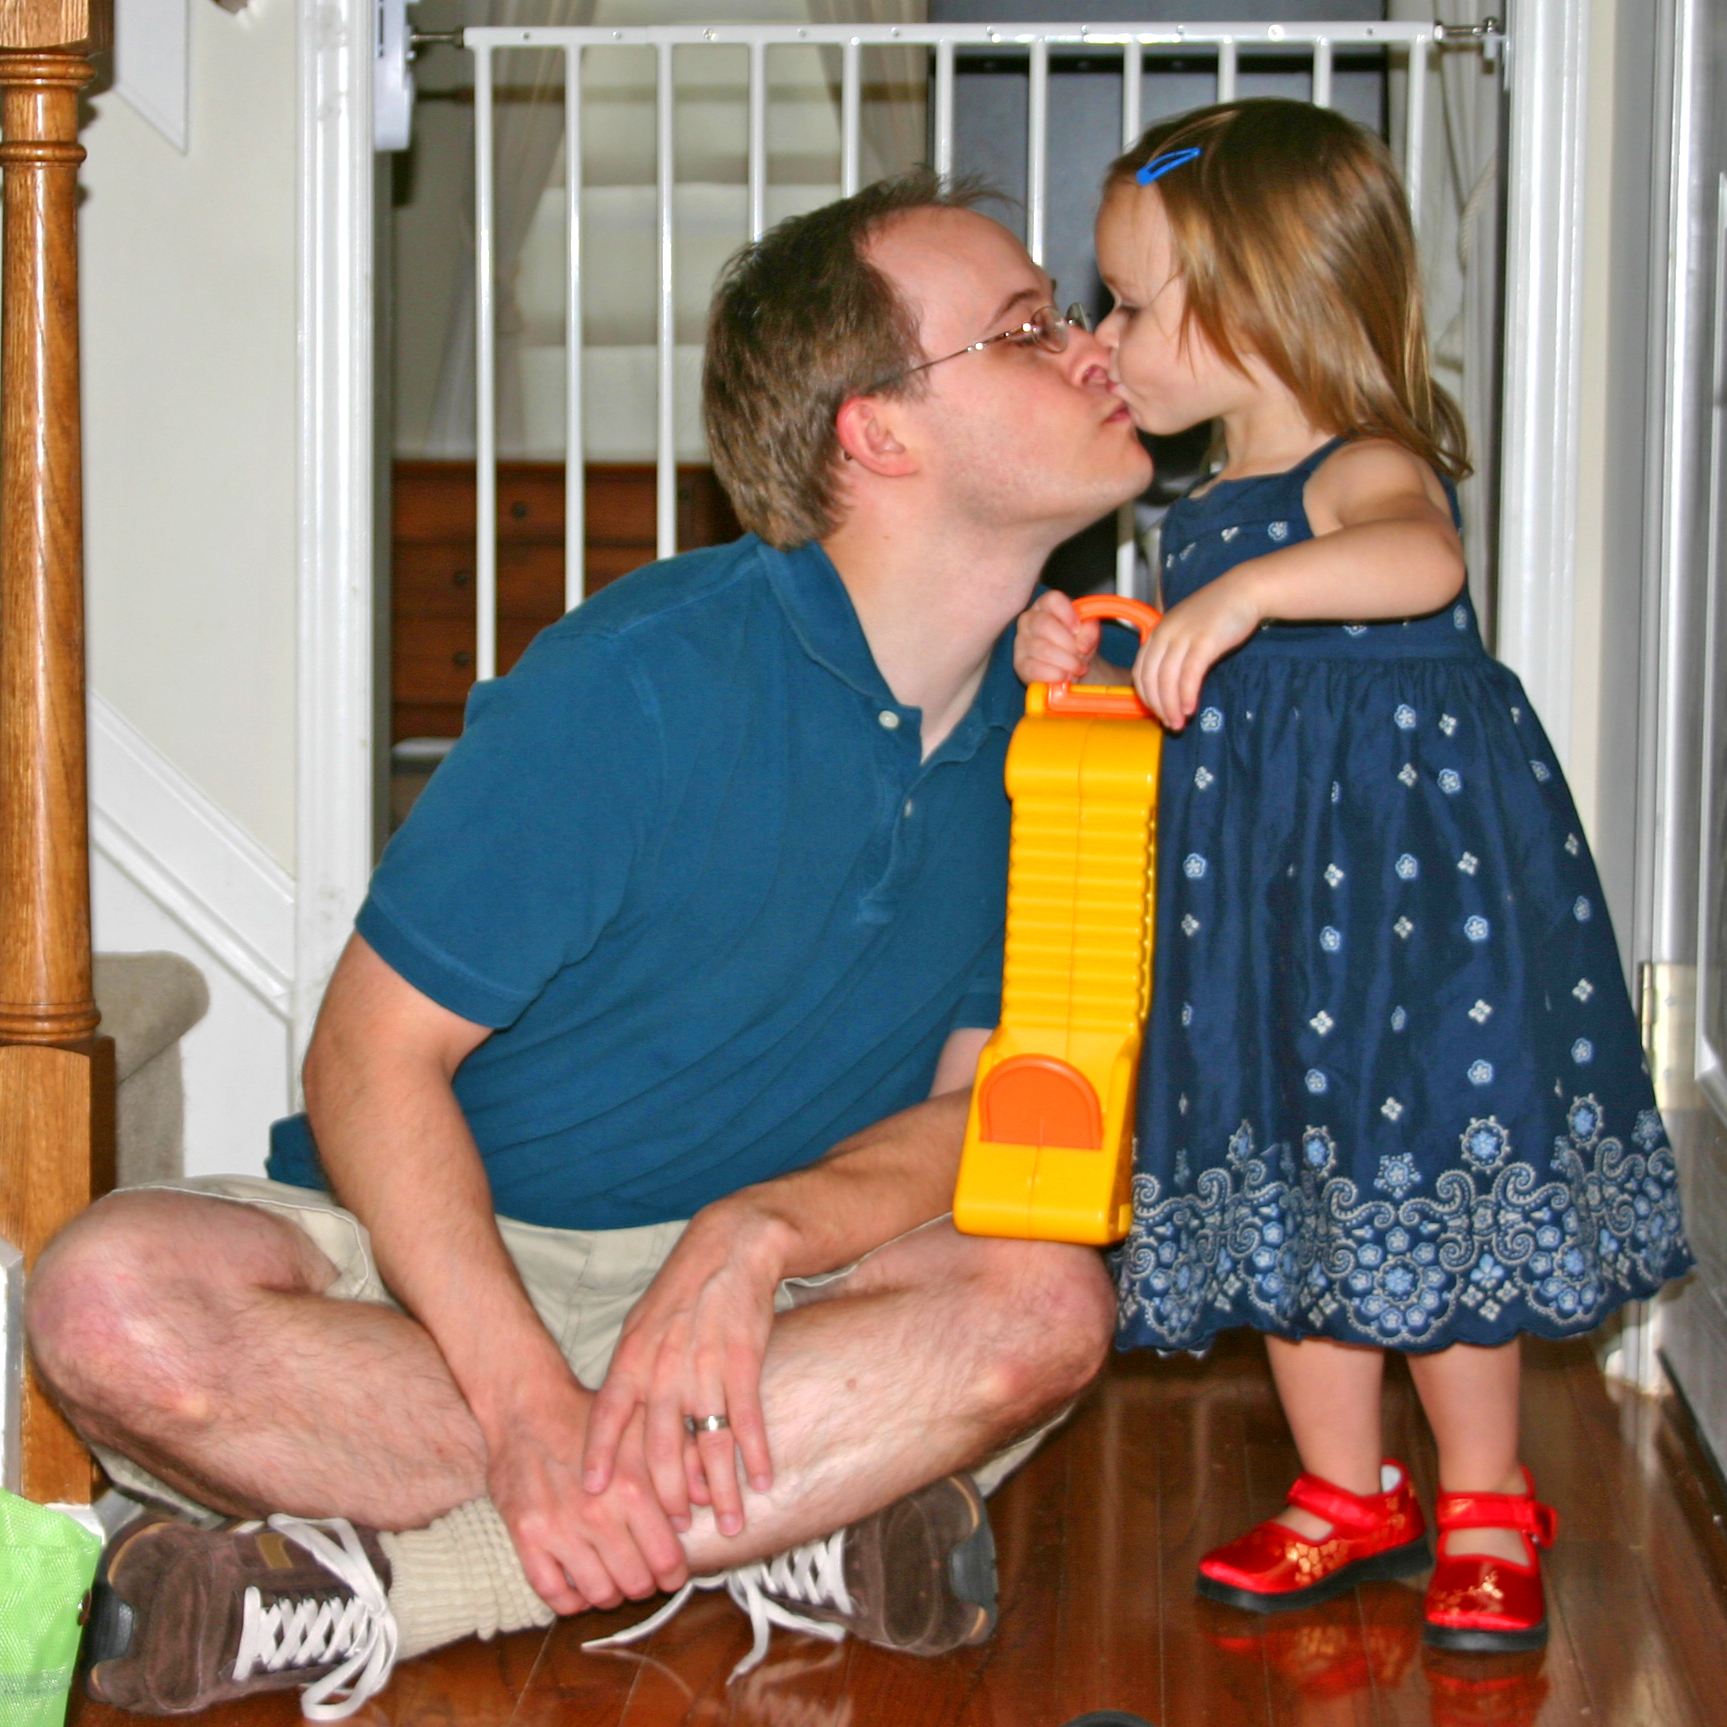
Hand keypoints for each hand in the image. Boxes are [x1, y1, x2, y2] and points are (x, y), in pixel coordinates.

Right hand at [485, 1372, 689, 1614]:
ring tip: (614, 1581)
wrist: (526, 1408)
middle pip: (635, 1583)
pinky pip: (552, 1592)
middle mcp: (597, 1515)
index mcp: (631, 1489)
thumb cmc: (589, 1416)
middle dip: (644, 1585)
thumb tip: (707, 1496)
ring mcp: (559, 1530)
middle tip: (643, 1576)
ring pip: (598, 1593)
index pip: (666, 1559)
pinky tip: (580, 1588)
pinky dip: (570, 1601)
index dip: (673, 1574)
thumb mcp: (642, 1427)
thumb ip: (681, 1457)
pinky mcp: (527, 1538)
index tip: (672, 1573)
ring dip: (611, 1594)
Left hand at [580, 1204, 782, 1538]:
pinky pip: (748, 1417)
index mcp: (633, 1356)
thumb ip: (632, 1377)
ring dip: (720, 1489)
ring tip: (732, 1525)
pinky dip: (756, 1453)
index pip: (607, 1414)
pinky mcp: (744, 1360)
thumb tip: (620, 1430)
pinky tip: (764, 1480)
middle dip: (668, 1496)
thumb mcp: (642, 1327)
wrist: (730, 1249)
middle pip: (662, 1445)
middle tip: (677, 1533)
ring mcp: (706, 1366)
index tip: (592, 1495)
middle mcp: (665, 1366)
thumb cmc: (682, 1295)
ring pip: (709, 1442)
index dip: (599, 1455)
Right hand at [1013, 590, 1099, 684]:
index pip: (1052, 599)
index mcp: (1045, 605)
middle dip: (1068, 644)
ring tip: (1077, 668)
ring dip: (1066, 662)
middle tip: (1081, 655)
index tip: (1078, 629)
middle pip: (1045, 625)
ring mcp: (1021, 642)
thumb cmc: (1077, 643)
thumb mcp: (1089, 632)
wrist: (1073, 668)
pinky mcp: (1020, 664)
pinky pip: (1035, 669)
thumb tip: (1082, 645)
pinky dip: (1054, 674)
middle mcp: (1028, 620)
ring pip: (1042, 649)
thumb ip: (1090, 630)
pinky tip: (1064, 676)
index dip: (1067, 614)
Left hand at [1132, 567, 1264, 727]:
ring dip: (1171, 706)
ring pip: (1167, 680)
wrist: (1244, 591)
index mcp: (1157, 632)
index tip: (1157, 713)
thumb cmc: (1217, 614)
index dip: (1147, 698)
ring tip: (1178, 723)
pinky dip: (1186, 695)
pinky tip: (1190, 708)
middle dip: (1158, 707)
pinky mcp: (1204, 641)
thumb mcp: (1186, 630)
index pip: (1140, 672)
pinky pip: (1189, 674)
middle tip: (1169, 724)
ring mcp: (1183, 637)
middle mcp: (1165, 634)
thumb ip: (1174, 652)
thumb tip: (1169, 687)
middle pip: (1151, 679)